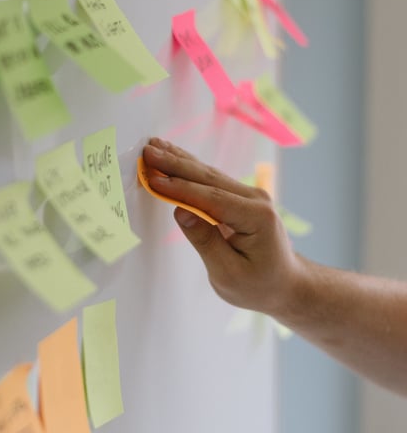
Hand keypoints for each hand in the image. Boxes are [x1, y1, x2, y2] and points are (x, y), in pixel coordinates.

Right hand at [142, 138, 301, 316]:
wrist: (285, 284)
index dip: (180, 188)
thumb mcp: (228, 273)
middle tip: (148, 151)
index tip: (153, 179)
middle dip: (175, 164)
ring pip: (209, 175)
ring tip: (154, 147)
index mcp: (256, 218)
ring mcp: (250, 195)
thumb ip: (205, 241)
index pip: (211, 198)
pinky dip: (189, 169)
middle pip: (208, 178)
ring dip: (179, 161)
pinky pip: (211, 181)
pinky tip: (174, 156)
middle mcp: (255, 199)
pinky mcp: (241, 197)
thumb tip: (180, 212)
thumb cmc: (258, 285)